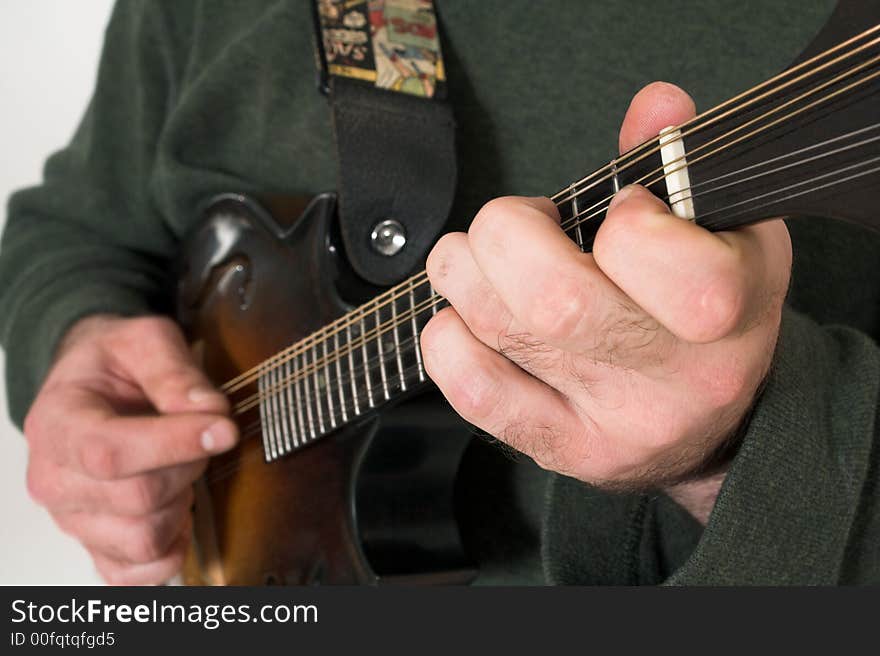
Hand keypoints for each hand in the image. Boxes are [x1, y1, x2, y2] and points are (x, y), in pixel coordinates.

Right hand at [23, 315, 237, 583]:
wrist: (89, 386)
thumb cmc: (113, 364)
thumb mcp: (144, 340)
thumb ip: (174, 370)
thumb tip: (208, 411)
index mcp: (58, 424)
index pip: (111, 452)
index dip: (175, 444)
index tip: (223, 428)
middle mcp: (56, 480)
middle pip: (137, 498)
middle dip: (187, 466)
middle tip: (200, 437)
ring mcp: (74, 519)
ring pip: (143, 539)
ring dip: (181, 505)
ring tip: (181, 470)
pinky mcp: (96, 545)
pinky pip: (135, 574)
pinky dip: (169, 550)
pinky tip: (179, 513)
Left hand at [422, 82, 790, 501]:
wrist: (708, 429)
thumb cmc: (705, 316)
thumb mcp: (723, 233)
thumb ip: (679, 163)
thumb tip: (654, 101)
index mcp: (732, 316)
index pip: (678, 273)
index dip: (628, 221)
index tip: (620, 209)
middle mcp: (674, 383)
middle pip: (555, 300)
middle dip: (506, 233)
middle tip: (517, 224)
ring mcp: (612, 425)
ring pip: (503, 332)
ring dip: (464, 271)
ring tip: (482, 258)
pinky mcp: (559, 449)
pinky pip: (475, 392)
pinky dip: (448, 339)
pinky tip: (466, 318)